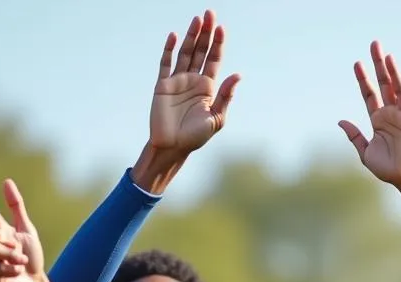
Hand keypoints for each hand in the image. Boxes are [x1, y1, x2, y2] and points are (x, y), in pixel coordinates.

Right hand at [0, 180, 42, 281]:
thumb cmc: (31, 255)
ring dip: (9, 255)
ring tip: (22, 260)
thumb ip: (16, 207)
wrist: (36, 281)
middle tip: (12, 242)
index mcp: (0, 230)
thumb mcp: (27, 230)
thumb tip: (6, 182)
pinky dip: (9, 269)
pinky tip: (17, 271)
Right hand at [150, 10, 239, 156]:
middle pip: (201, 51)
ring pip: (185, 52)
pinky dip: (168, 49)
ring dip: (191, 36)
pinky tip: (174, 36)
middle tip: (210, 14)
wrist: (172, 147)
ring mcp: (177, 81)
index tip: (222, 28)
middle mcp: (193, 81)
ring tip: (197, 20)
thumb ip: (226, 97)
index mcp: (207, 88)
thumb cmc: (195, 137)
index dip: (218, 44)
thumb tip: (237, 75)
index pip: (214, 60)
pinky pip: (165, 63)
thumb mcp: (216, 119)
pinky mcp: (162, 85)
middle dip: (206, 33)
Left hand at [339, 41, 400, 186]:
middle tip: (372, 44)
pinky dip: (397, 77)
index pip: (369, 95)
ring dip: (387, 66)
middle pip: (382, 84)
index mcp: (378, 121)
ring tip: (380, 48)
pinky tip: (392, 63)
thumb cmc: (388, 168)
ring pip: (392, 84)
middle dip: (376, 65)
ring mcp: (400, 113)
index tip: (356, 64)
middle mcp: (389, 113)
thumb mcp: (365, 152)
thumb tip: (341, 121)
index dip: (363, 80)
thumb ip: (354, 136)